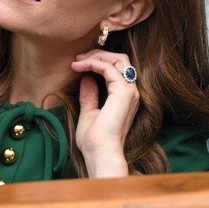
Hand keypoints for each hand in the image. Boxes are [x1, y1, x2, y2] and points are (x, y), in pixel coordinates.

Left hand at [71, 49, 140, 177]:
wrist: (100, 153)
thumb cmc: (95, 140)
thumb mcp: (89, 113)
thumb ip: (90, 96)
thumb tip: (87, 79)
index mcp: (125, 97)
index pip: (118, 68)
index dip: (99, 61)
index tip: (78, 64)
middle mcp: (131, 91)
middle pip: (120, 59)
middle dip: (98, 54)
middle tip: (78, 58)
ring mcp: (129, 90)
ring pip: (117, 59)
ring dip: (96, 56)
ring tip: (77, 61)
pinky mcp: (123, 91)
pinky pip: (109, 68)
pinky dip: (94, 63)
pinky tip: (79, 67)